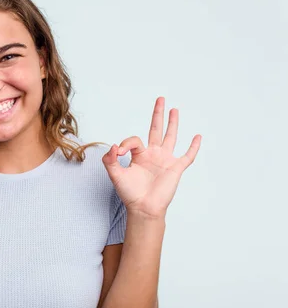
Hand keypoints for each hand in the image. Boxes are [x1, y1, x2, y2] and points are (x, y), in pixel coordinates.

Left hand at [102, 97, 201, 219]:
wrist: (143, 208)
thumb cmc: (129, 193)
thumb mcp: (115, 175)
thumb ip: (110, 160)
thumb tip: (113, 146)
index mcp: (139, 155)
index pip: (134, 140)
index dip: (125, 143)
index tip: (119, 152)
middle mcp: (153, 155)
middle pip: (156, 129)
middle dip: (158, 114)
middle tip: (160, 99)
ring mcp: (165, 160)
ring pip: (171, 137)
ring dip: (173, 123)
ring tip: (174, 109)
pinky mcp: (176, 168)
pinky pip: (187, 156)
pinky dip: (193, 147)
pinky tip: (197, 137)